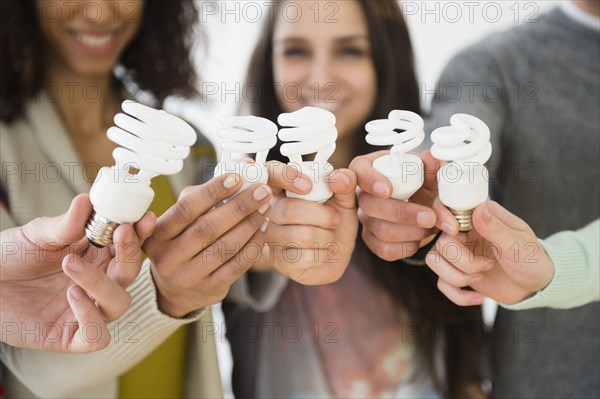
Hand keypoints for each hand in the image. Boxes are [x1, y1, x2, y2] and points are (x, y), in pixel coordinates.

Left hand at [0, 194, 154, 351]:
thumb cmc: (8, 257)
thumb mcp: (36, 235)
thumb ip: (65, 224)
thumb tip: (87, 200)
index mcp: (95, 255)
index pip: (129, 245)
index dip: (141, 233)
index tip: (143, 218)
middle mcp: (97, 282)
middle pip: (131, 273)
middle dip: (130, 253)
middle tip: (118, 232)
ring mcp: (86, 310)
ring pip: (119, 303)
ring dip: (102, 285)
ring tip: (69, 265)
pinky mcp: (70, 336)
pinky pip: (97, 337)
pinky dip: (91, 319)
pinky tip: (71, 297)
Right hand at [143, 173, 272, 316]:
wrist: (175, 289)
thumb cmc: (182, 242)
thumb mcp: (181, 220)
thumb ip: (204, 194)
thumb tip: (241, 166)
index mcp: (158, 234)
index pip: (186, 209)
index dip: (212, 192)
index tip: (236, 177)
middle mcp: (168, 257)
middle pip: (208, 228)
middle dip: (239, 207)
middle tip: (262, 191)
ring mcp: (188, 277)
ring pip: (225, 247)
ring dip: (250, 225)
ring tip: (265, 207)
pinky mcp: (209, 290)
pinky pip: (237, 266)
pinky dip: (253, 245)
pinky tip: (263, 230)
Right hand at [260, 161, 357, 284]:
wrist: (336, 256)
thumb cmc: (334, 223)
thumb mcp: (344, 200)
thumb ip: (345, 184)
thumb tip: (338, 177)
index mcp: (283, 189)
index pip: (270, 173)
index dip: (285, 177)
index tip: (308, 186)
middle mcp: (270, 211)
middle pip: (288, 210)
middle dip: (323, 216)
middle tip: (334, 219)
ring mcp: (271, 237)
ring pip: (302, 235)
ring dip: (326, 237)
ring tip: (328, 237)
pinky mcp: (279, 260)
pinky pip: (304, 256)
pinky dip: (323, 255)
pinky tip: (321, 253)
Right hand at [350, 150, 441, 260]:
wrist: (424, 204)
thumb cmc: (421, 181)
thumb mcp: (428, 171)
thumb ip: (431, 167)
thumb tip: (431, 159)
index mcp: (370, 168)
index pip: (358, 170)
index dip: (370, 181)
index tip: (388, 190)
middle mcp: (362, 194)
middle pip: (370, 205)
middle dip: (403, 214)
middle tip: (430, 217)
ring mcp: (365, 218)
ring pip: (380, 230)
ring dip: (411, 231)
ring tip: (431, 227)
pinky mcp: (372, 239)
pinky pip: (384, 249)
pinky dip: (407, 246)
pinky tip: (420, 238)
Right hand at [426, 200, 553, 305]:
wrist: (536, 286)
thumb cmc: (532, 259)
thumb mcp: (518, 244)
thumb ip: (496, 227)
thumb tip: (478, 209)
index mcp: (478, 217)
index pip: (446, 207)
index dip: (442, 218)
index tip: (454, 231)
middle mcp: (463, 233)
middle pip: (440, 242)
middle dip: (463, 260)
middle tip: (487, 265)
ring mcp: (458, 254)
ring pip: (434, 262)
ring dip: (457, 277)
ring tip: (480, 278)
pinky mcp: (457, 273)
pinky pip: (442, 284)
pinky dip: (459, 295)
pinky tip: (479, 297)